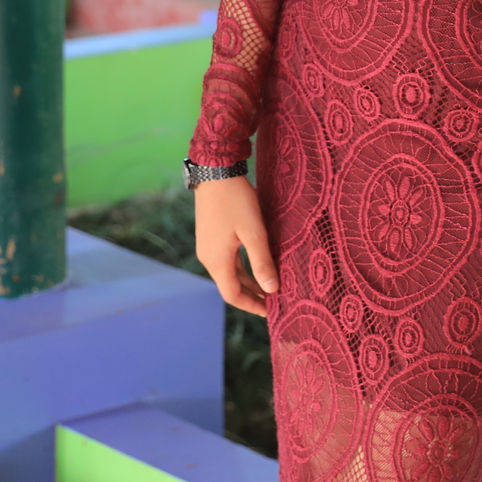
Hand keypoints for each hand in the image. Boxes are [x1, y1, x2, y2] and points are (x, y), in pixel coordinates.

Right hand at [194, 176, 277, 315]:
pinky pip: (226, 260)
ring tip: (269, 284)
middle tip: (275, 300)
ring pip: (229, 272)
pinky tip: (256, 263)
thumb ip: (262, 262)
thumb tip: (272, 289)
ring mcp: (207, 246)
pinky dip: (241, 268)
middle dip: (253, 295)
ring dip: (248, 281)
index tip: (272, 311)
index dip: (253, 306)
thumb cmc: (236, 200)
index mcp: (217, 261)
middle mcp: (208, 257)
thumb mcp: (254, 232)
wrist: (215, 170)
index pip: (233, 295)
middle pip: (231, 285)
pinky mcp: (209, 235)